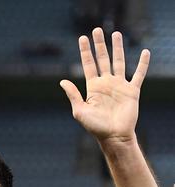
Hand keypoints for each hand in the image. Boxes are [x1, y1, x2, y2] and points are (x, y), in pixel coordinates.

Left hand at [60, 28, 149, 142]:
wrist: (114, 136)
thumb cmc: (95, 127)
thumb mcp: (80, 111)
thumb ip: (73, 95)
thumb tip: (62, 81)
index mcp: (92, 87)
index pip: (88, 64)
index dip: (85, 51)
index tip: (82, 38)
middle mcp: (106, 83)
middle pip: (103, 59)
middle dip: (100, 44)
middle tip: (97, 29)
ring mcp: (119, 85)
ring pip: (119, 62)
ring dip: (118, 48)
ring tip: (116, 34)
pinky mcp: (132, 91)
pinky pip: (139, 74)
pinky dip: (142, 64)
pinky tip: (145, 52)